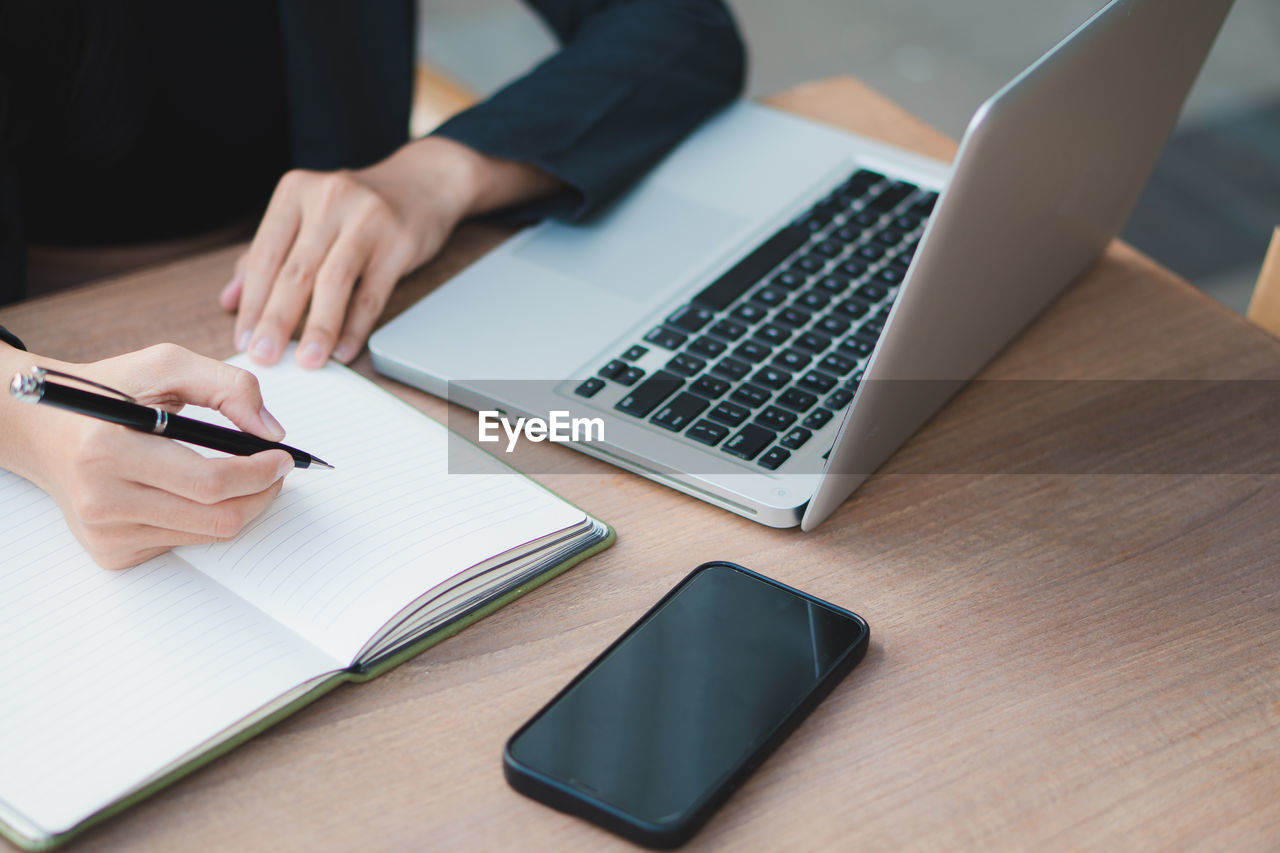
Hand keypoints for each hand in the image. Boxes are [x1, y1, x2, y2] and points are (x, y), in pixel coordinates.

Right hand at [0, 343, 292, 568]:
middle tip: (276, 470)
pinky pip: (184, 543)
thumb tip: (271, 431)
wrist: (45, 431)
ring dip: (240, 506)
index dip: (259, 473)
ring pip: (206, 535)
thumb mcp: (164, 365)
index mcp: (107, 450)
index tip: (284, 458)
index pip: (209, 480)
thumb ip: (227, 386)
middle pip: (216, 517)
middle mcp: (101, 499)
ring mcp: (104, 532)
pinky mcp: (110, 552)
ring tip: (242, 476)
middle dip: (261, 494)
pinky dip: (204, 518)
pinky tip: (194, 493)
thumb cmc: (109, 393)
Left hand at [220, 136, 564, 368]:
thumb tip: (231, 301)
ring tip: (307, 361)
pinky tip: (344, 349)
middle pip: (296, 271)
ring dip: (317, 327)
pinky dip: (356, 326)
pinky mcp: (399, 243)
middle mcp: (328, 200)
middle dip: (276, 320)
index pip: (266, 255)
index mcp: (295, 192)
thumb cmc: (357, 206)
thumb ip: (269, 255)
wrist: (424, 181)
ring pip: (334, 283)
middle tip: (264, 357)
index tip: (243, 340)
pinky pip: (372, 293)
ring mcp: (366, 220)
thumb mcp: (308, 216)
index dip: (252, 302)